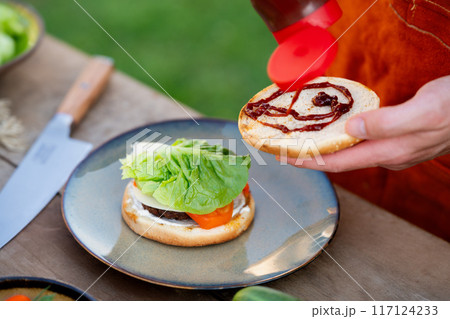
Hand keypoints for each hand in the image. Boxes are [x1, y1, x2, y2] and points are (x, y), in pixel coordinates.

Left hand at [277, 75, 449, 171]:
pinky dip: (340, 137)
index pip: (336, 162)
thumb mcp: (422, 111)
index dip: (307, 160)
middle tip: (284, 149)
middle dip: (309, 156)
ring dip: (323, 147)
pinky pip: (360, 143)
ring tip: (301, 140)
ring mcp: (392, 149)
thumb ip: (386, 123)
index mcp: (387, 151)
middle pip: (338, 160)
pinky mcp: (397, 139)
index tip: (282, 157)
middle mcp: (387, 155)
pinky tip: (335, 129)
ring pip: (348, 152)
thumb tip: (351, 129)